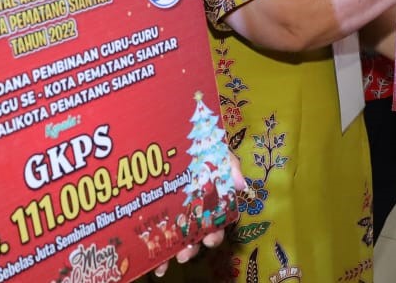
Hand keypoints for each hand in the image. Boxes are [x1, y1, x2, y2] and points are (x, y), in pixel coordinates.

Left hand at [152, 151, 244, 275]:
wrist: (172, 132)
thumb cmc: (201, 146)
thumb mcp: (218, 151)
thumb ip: (230, 165)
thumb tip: (242, 185)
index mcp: (210, 198)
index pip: (216, 220)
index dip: (214, 233)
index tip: (209, 239)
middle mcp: (195, 209)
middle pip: (196, 234)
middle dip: (192, 248)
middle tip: (186, 254)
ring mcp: (175, 213)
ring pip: (177, 238)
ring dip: (175, 253)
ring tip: (165, 260)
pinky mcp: (158, 214)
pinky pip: (159, 235)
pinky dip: (157, 253)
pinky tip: (153, 264)